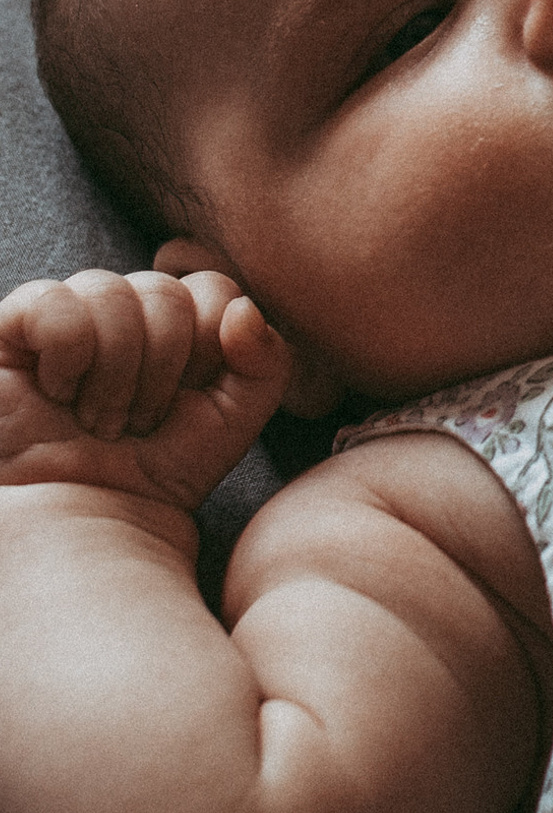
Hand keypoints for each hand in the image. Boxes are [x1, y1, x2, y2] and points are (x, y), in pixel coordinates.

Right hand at [0, 267, 291, 511]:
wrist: (81, 524)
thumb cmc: (154, 476)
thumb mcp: (234, 421)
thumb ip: (266, 361)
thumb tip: (242, 307)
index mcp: (177, 326)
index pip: (212, 289)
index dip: (210, 347)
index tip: (190, 401)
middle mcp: (123, 314)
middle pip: (165, 290)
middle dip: (162, 370)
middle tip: (140, 423)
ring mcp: (65, 317)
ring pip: (110, 291)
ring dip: (115, 373)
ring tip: (100, 421)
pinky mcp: (9, 330)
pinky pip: (51, 301)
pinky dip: (67, 355)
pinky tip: (57, 393)